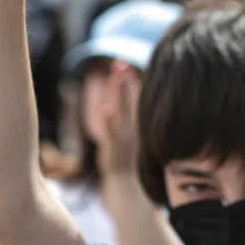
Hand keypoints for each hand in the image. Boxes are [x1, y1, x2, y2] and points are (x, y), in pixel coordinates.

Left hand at [94, 62, 140, 176]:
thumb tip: (120, 92)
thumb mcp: (130, 134)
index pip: (137, 95)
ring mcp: (124, 135)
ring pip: (122, 109)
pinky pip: (111, 132)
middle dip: (126, 79)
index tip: (124, 63)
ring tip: (117, 76)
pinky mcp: (113, 146)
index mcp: (138, 122)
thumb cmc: (126, 155)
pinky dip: (109, 122)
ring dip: (119, 92)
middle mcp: (133, 125)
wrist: (125, 182)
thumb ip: (128, 112)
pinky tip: (107, 111)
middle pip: (131, 96)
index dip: (131, 79)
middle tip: (120, 62)